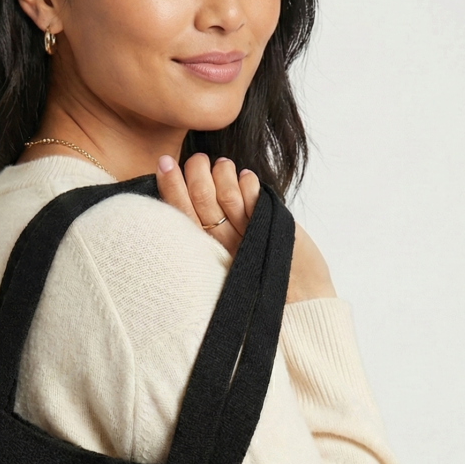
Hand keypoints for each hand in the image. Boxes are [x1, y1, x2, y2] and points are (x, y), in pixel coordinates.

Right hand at [155, 151, 335, 302]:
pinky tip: (245, 176)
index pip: (180, 214)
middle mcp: (224, 244)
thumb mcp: (226, 258)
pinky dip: (247, 182)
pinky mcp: (271, 229)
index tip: (164, 163)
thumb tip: (199, 191)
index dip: (170, 186)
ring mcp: (248, 235)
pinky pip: (253, 199)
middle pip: (201, 199)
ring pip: (226, 195)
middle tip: (197, 159)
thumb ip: (211, 231)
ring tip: (222, 164)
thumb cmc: (261, 282)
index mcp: (206, 251)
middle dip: (195, 171)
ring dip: (222, 172)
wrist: (300, 304)